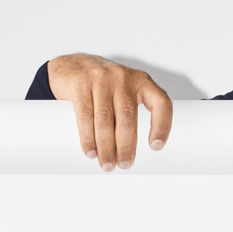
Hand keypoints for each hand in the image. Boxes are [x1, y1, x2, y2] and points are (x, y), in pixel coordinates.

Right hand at [46, 54, 172, 167]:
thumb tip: (131, 151)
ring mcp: (101, 78)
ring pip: (105, 120)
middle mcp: (123, 77)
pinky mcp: (80, 82)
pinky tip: (90, 151)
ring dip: (106, 147)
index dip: (162, 125)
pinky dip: (87, 138)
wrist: (70, 66)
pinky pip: (85, 115)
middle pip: (127, 118)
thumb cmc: (102, 86)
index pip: (161, 102)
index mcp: (141, 81)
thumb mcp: (122, 92)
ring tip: (106, 164)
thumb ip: (130, 112)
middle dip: (126, 147)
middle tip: (124, 165)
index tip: (156, 147)